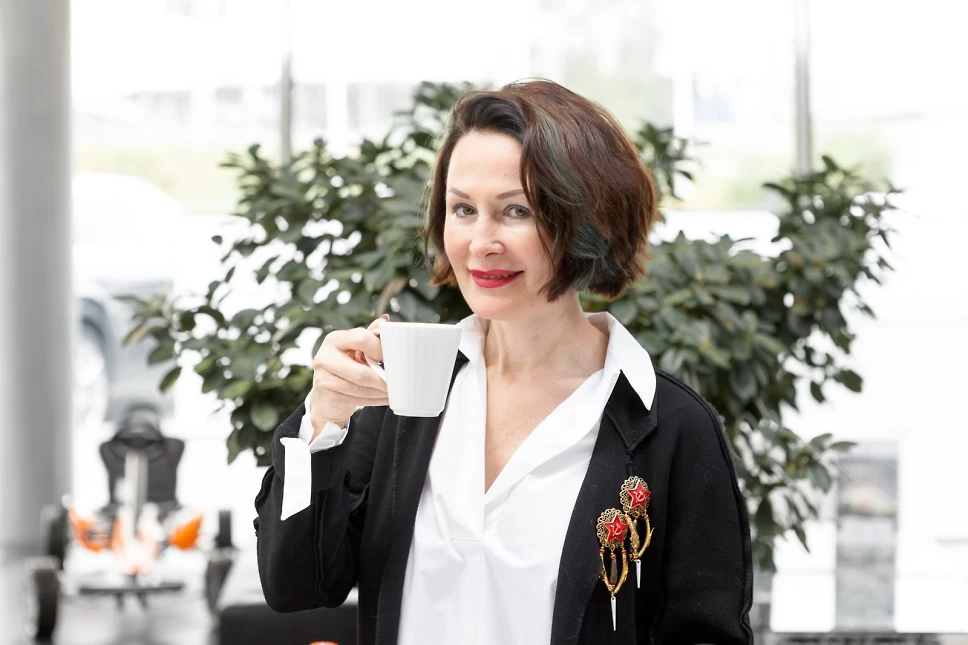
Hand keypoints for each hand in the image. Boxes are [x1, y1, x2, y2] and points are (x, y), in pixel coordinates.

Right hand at [309, 315, 388, 437]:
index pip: (361, 339)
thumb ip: (370, 336)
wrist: (326, 397)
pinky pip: (357, 399)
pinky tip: (384, 398)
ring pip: (361, 387)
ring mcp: (323, 377)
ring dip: (381, 391)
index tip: (389, 357)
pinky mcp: (328, 395)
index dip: (379, 349)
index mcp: (335, 339)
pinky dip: (375, 399)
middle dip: (383, 379)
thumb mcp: (355, 349)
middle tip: (398, 381)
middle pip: (361, 371)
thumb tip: (385, 320)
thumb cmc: (346, 368)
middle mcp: (325, 356)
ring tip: (395, 391)